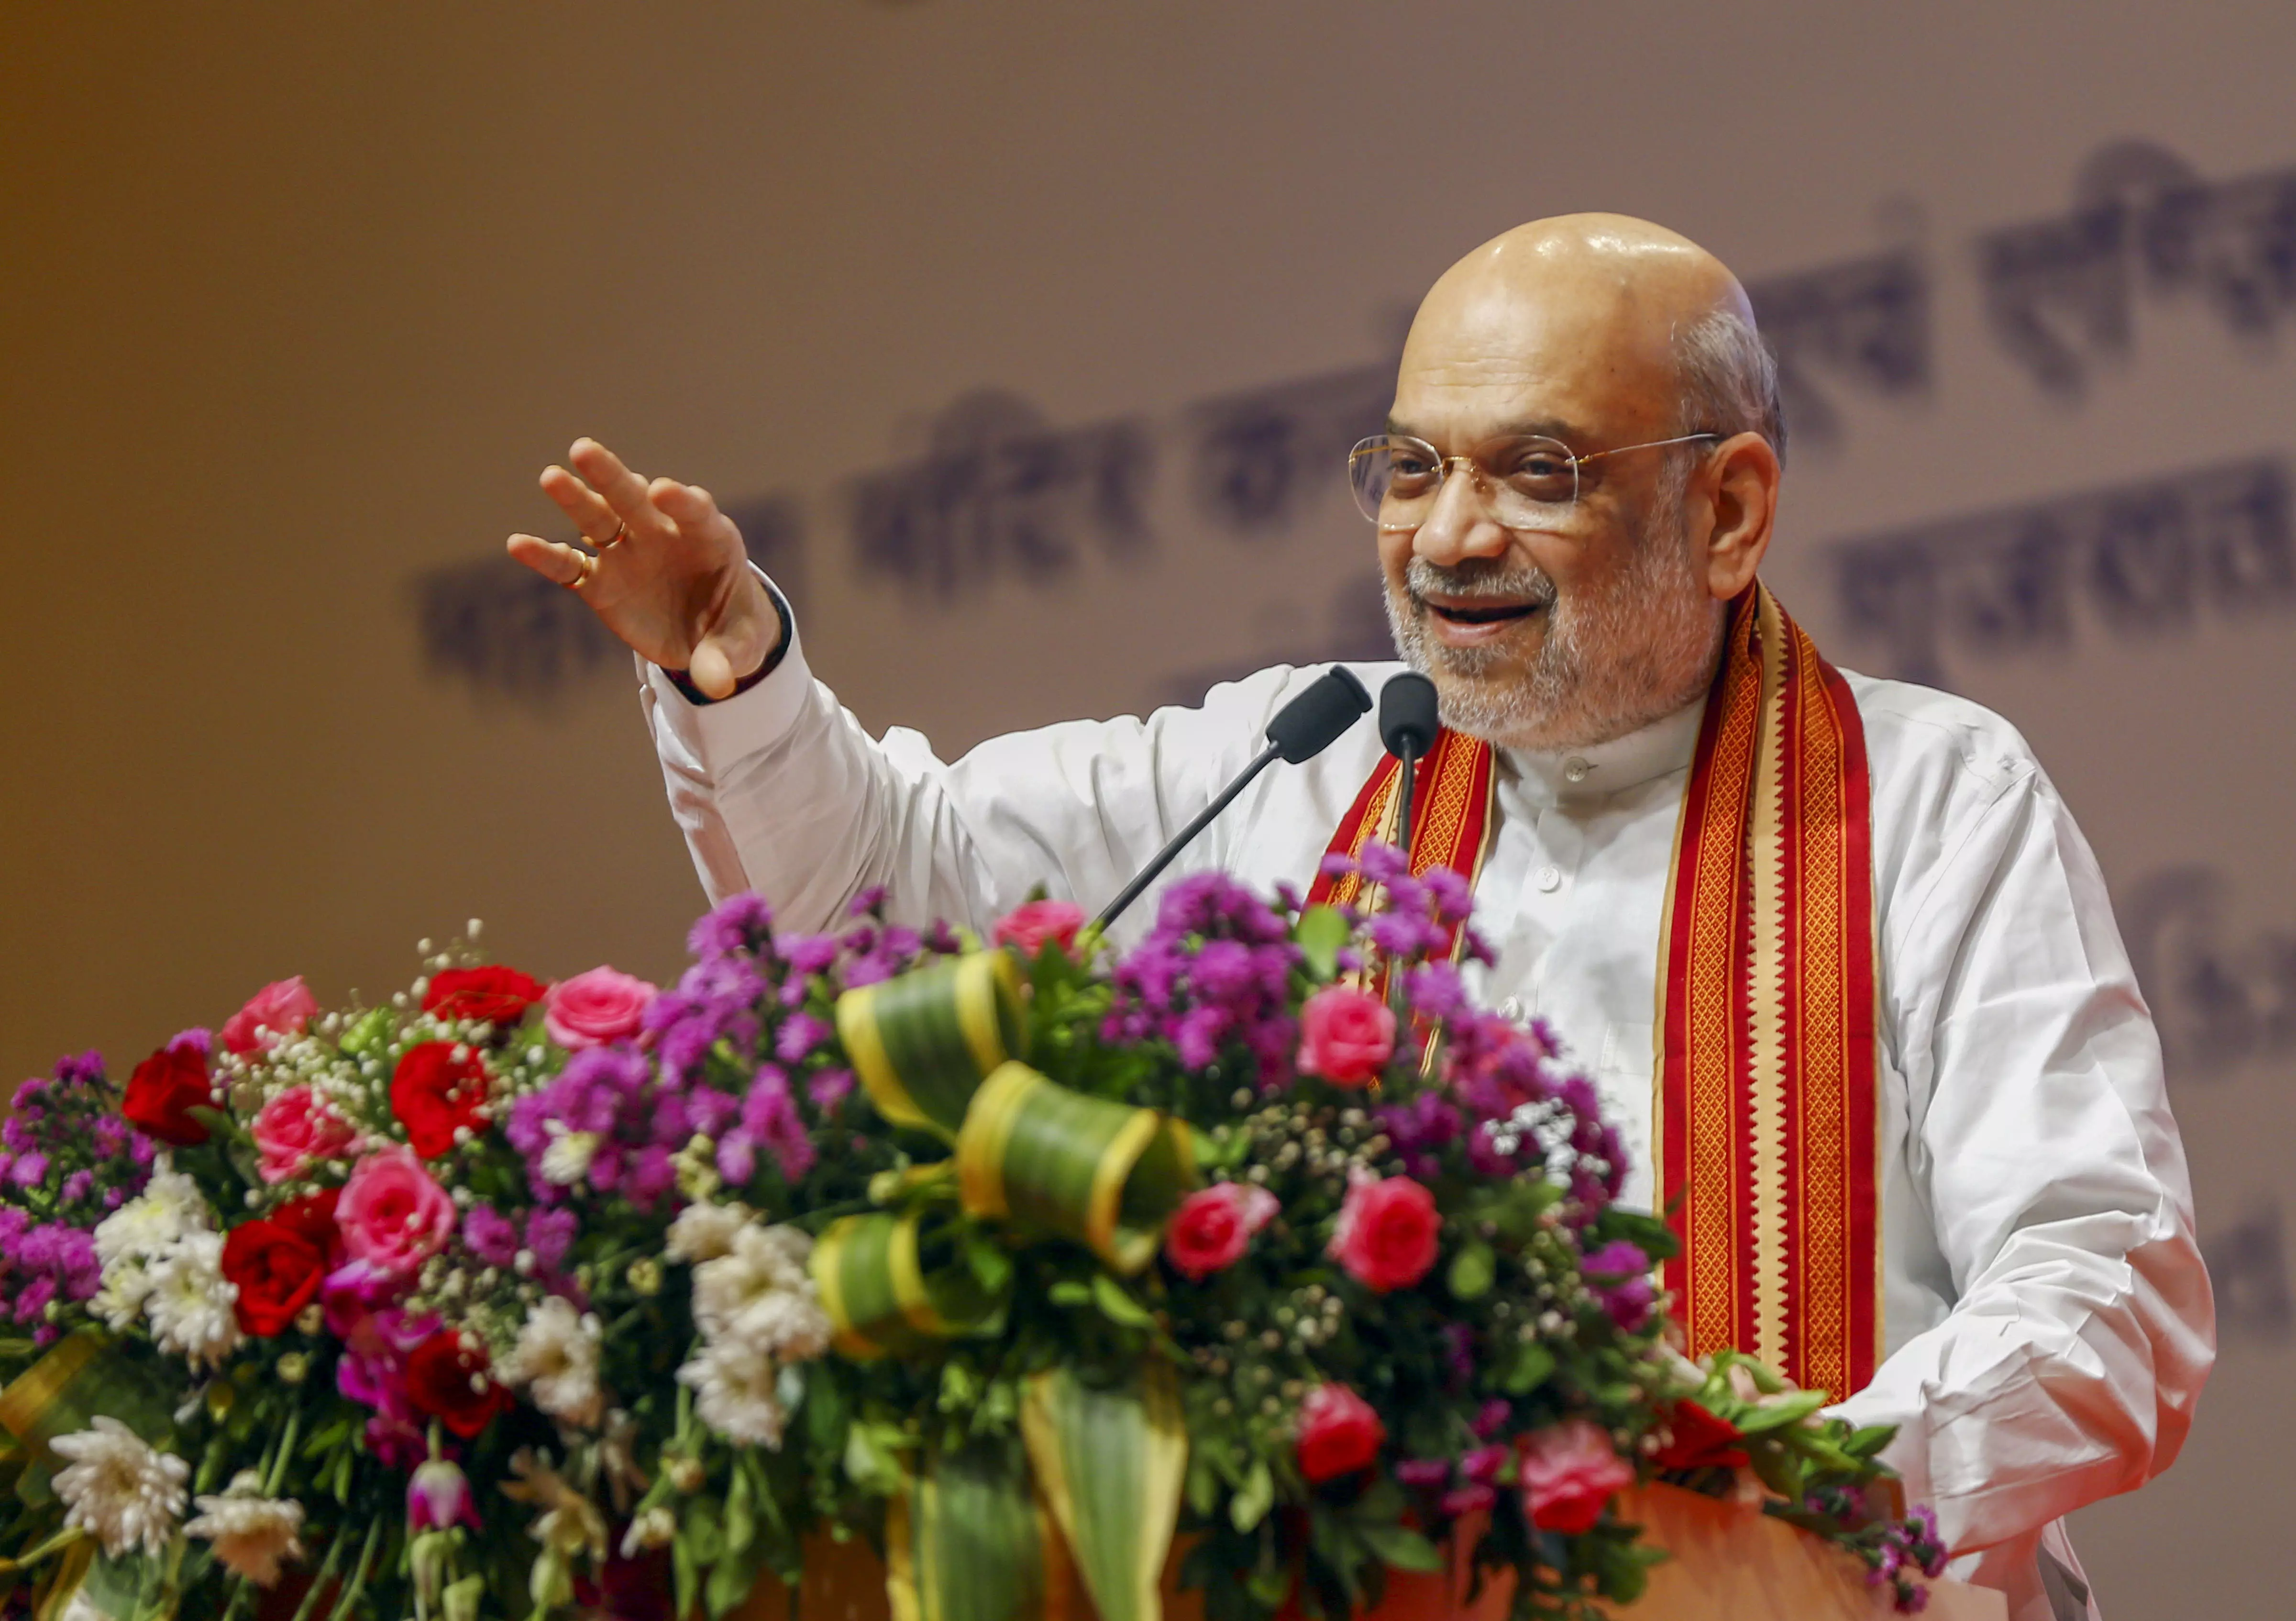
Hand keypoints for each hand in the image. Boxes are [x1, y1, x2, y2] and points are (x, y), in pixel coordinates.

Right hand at [506, 439, 781, 698]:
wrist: (708, 637)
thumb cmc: (731, 628)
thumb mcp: (740, 646)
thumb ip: (727, 658)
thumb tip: (714, 684)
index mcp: (709, 538)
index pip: (695, 511)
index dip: (681, 501)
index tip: (663, 491)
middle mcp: (662, 535)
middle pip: (636, 499)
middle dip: (612, 476)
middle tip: (584, 450)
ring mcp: (627, 554)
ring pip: (598, 519)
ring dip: (575, 498)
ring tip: (552, 477)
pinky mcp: (600, 582)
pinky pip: (569, 566)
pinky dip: (545, 556)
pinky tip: (518, 544)